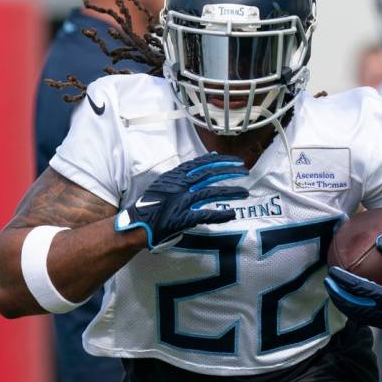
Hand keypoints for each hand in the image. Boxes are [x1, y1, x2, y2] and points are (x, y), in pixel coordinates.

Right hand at [114, 153, 248, 250]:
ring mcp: (179, 202)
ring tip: (245, 193)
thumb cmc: (152, 204)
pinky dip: (219, 215)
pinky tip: (232, 215)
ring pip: (209, 193)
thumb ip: (187, 172)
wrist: (136, 225)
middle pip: (208, 174)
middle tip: (245, 171)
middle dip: (229, 171)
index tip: (236, 161)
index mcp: (175, 176)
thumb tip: (211, 156)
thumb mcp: (167, 182)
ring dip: (229, 192)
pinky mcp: (180, 219)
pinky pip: (204, 215)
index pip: (201, 163)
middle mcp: (178, 186)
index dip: (220, 161)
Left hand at [324, 234, 381, 333]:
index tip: (332, 271)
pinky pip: (363, 317)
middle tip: (327, 280)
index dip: (344, 281)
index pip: (360, 290)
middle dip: (337, 294)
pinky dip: (352, 308)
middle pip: (352, 305)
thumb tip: (381, 238)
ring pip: (356, 314)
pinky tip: (348, 298)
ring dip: (342, 303)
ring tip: (333, 290)